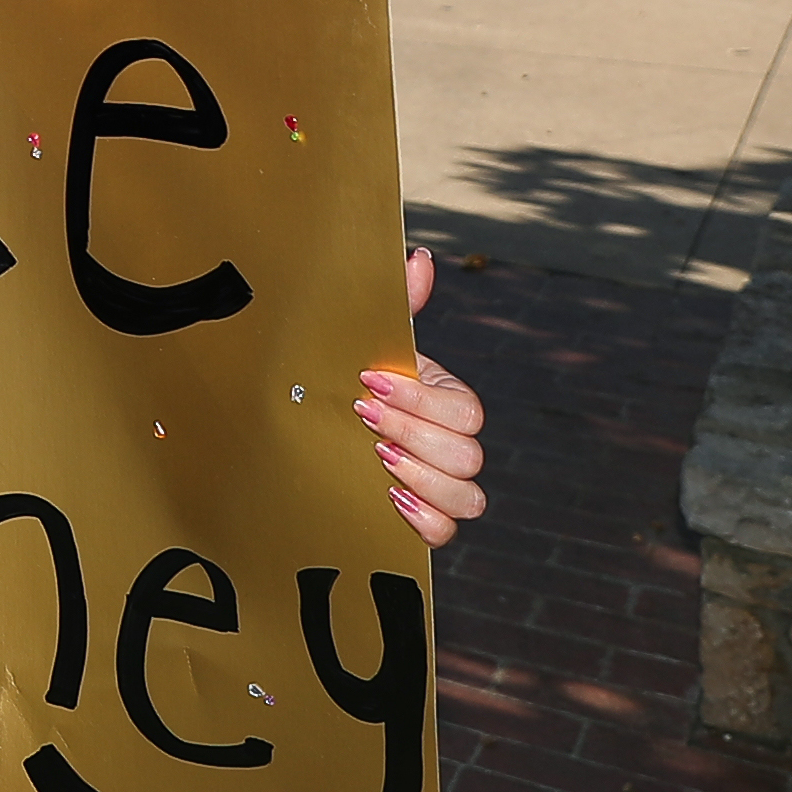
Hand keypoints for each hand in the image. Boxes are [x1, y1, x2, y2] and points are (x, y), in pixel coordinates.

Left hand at [367, 247, 491, 548]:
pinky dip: (425, 520)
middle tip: (364, 418)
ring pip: (469, 498)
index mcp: (450, 401)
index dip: (421, 401)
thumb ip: (399, 302)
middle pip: (470, 456)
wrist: (321, 420)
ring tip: (377, 457)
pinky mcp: (424, 520)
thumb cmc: (352, 375)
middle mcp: (455, 446)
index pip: (467, 412)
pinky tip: (389, 497)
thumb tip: (421, 258)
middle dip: (415, 436)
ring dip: (423, 479)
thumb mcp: (371, 340)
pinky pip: (447, 533)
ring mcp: (443, 487)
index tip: (367, 382)